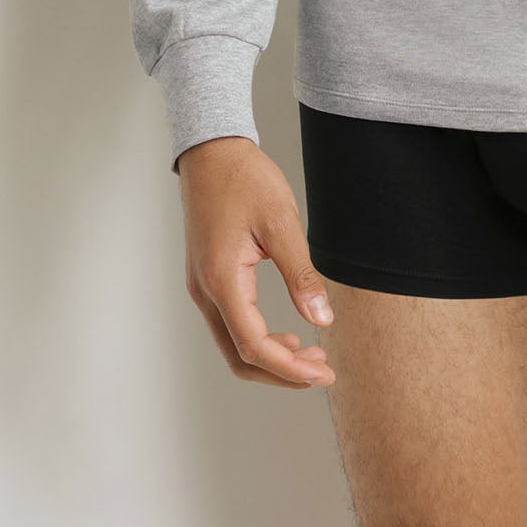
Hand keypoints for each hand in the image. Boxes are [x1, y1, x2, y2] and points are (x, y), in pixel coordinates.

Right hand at [176, 136, 337, 388]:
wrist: (212, 153)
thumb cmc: (245, 180)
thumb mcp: (282, 223)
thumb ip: (301, 275)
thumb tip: (322, 319)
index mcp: (222, 280)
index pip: (254, 347)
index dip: (290, 369)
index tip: (324, 373)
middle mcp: (205, 291)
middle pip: (239, 358)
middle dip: (281, 373)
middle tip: (322, 370)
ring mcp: (202, 287)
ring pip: (233, 345)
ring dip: (271, 358)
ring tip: (311, 354)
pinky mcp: (207, 279)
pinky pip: (230, 325)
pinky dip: (258, 339)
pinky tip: (288, 334)